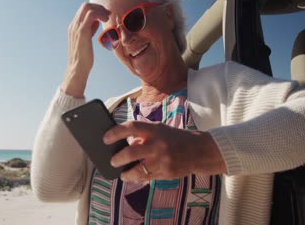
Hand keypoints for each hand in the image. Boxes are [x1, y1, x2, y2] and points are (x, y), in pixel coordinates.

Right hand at [61, 3, 109, 97]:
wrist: (78, 69)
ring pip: (88, 7)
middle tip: (108, 14)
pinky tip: (105, 21)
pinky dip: (100, 14)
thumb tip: (96, 22)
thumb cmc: (84, 57)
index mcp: (74, 27)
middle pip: (85, 5)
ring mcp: (77, 27)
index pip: (83, 9)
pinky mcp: (82, 31)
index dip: (96, 9)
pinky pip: (91, 15)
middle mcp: (74, 25)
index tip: (106, 15)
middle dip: (99, 7)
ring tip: (107, 18)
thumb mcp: (87, 40)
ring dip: (100, 10)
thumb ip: (90, 29)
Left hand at [103, 121, 225, 181]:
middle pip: (131, 152)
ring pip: (138, 170)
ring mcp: (162, 159)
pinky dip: (137, 178)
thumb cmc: (175, 138)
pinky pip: (147, 178)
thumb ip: (143, 135)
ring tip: (121, 173)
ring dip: (126, 173)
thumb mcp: (160, 130)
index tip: (105, 138)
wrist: (199, 150)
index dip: (115, 132)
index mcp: (155, 129)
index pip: (131, 127)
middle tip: (112, 161)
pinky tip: (132, 177)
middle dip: (117, 158)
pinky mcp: (167, 172)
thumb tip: (124, 144)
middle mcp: (158, 143)